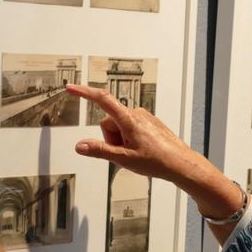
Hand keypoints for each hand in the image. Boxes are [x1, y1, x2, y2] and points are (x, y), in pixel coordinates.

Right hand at [66, 84, 198, 183]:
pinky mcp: (148, 122)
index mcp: (128, 120)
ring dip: (120, 140)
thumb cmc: (158, 161)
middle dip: (110, 138)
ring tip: (135, 152)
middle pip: (109, 122)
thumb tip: (80, 146)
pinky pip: (129, 127)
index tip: (72, 88)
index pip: (102, 100)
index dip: (84, 93)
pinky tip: (141, 149)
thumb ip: (100, 151)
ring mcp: (143, 117)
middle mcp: (136, 113)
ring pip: (119, 126)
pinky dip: (129, 138)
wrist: (180, 163)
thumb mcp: (124, 159)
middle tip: (124, 152)